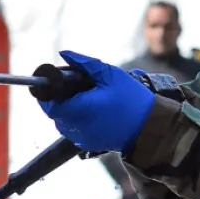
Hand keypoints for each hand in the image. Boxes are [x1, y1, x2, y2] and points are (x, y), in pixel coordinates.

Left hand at [38, 50, 154, 153]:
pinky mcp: (89, 144)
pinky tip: (93, 111)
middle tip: (74, 88)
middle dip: (60, 100)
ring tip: (86, 99)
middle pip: (55, 113)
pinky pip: (75, 131)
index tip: (55, 83)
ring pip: (64, 123)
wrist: (150, 127)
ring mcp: (82, 138)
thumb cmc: (132, 99)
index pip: (50, 104)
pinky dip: (78, 121)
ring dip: (69, 111)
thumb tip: (64, 54)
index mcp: (79, 109)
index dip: (48, 93)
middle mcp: (77, 127)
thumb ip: (84, 63)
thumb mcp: (110, 75)